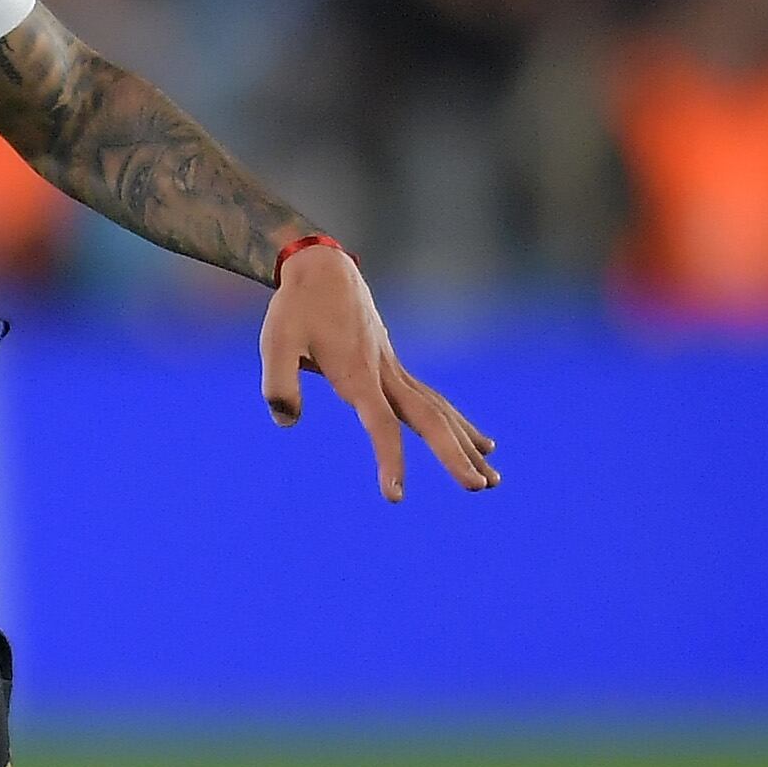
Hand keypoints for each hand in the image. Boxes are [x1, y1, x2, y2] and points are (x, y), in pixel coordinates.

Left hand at [258, 243, 498, 501]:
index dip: (390, 459)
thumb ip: (278, 383)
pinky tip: (479, 443)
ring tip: (492, 479)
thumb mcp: (275, 341)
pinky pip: (433, 401)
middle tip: (481, 487)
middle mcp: (385, 374)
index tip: (396, 496)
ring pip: (438, 411)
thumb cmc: (296, 307)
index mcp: (357, 374)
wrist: (324, 270)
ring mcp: (394, 370)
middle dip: (455, 454)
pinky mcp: (395, 368)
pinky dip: (456, 424)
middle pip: (428, 418)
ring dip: (465, 444)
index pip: (380, 424)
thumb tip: (288, 422)